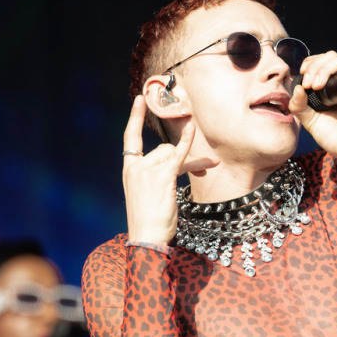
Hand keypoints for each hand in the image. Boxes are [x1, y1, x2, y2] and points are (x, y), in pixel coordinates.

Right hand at [122, 96, 216, 244]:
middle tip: (205, 165)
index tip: (139, 100)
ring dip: (192, 163)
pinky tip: (192, 128)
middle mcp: (135, 167)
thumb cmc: (149, 221)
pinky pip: (178, 155)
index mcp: (129, 170)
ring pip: (173, 154)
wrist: (146, 237)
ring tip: (207, 168)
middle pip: (163, 149)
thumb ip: (158, 175)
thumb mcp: (148, 194)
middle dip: (181, 158)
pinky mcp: (162, 177)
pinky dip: (187, 141)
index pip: (130, 138)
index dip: (135, 117)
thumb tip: (179, 161)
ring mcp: (147, 171)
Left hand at [289, 52, 336, 168]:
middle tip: (310, 84)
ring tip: (318, 84)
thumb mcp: (309, 121)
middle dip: (316, 66)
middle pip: (331, 57)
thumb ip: (299, 106)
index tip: (302, 74)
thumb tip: (297, 87)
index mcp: (328, 87)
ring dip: (328, 67)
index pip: (320, 62)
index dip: (310, 63)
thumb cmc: (333, 137)